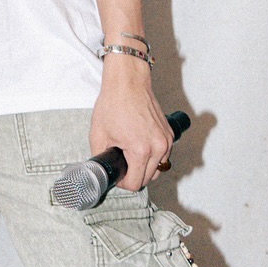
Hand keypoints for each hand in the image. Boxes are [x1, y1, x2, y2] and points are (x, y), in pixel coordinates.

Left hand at [89, 50, 173, 190]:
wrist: (128, 82)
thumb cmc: (114, 103)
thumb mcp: (98, 134)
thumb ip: (101, 157)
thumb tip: (103, 169)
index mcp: (141, 150)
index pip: (136, 184)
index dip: (123, 183)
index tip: (117, 175)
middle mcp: (158, 148)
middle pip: (149, 179)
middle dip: (134, 176)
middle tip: (121, 165)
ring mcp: (166, 141)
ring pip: (159, 168)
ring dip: (146, 168)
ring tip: (130, 156)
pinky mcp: (169, 134)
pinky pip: (164, 155)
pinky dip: (154, 157)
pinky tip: (140, 147)